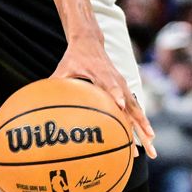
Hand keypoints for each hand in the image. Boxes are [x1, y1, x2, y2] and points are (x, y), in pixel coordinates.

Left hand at [53, 37, 155, 158]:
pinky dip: (142, 123)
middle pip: (131, 106)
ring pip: (137, 111)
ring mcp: (123, 87)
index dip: (115, 96)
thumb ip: (55, 81)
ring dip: (145, 129)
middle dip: (140, 125)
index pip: (110, 86)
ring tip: (152, 149)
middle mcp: (117, 82)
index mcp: (102, 74)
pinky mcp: (125, 90)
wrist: (90, 43)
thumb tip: (39, 96)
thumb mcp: (63, 67)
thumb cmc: (74, 57)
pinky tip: (148, 138)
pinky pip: (135, 109)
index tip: (119, 107)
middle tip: (148, 143)